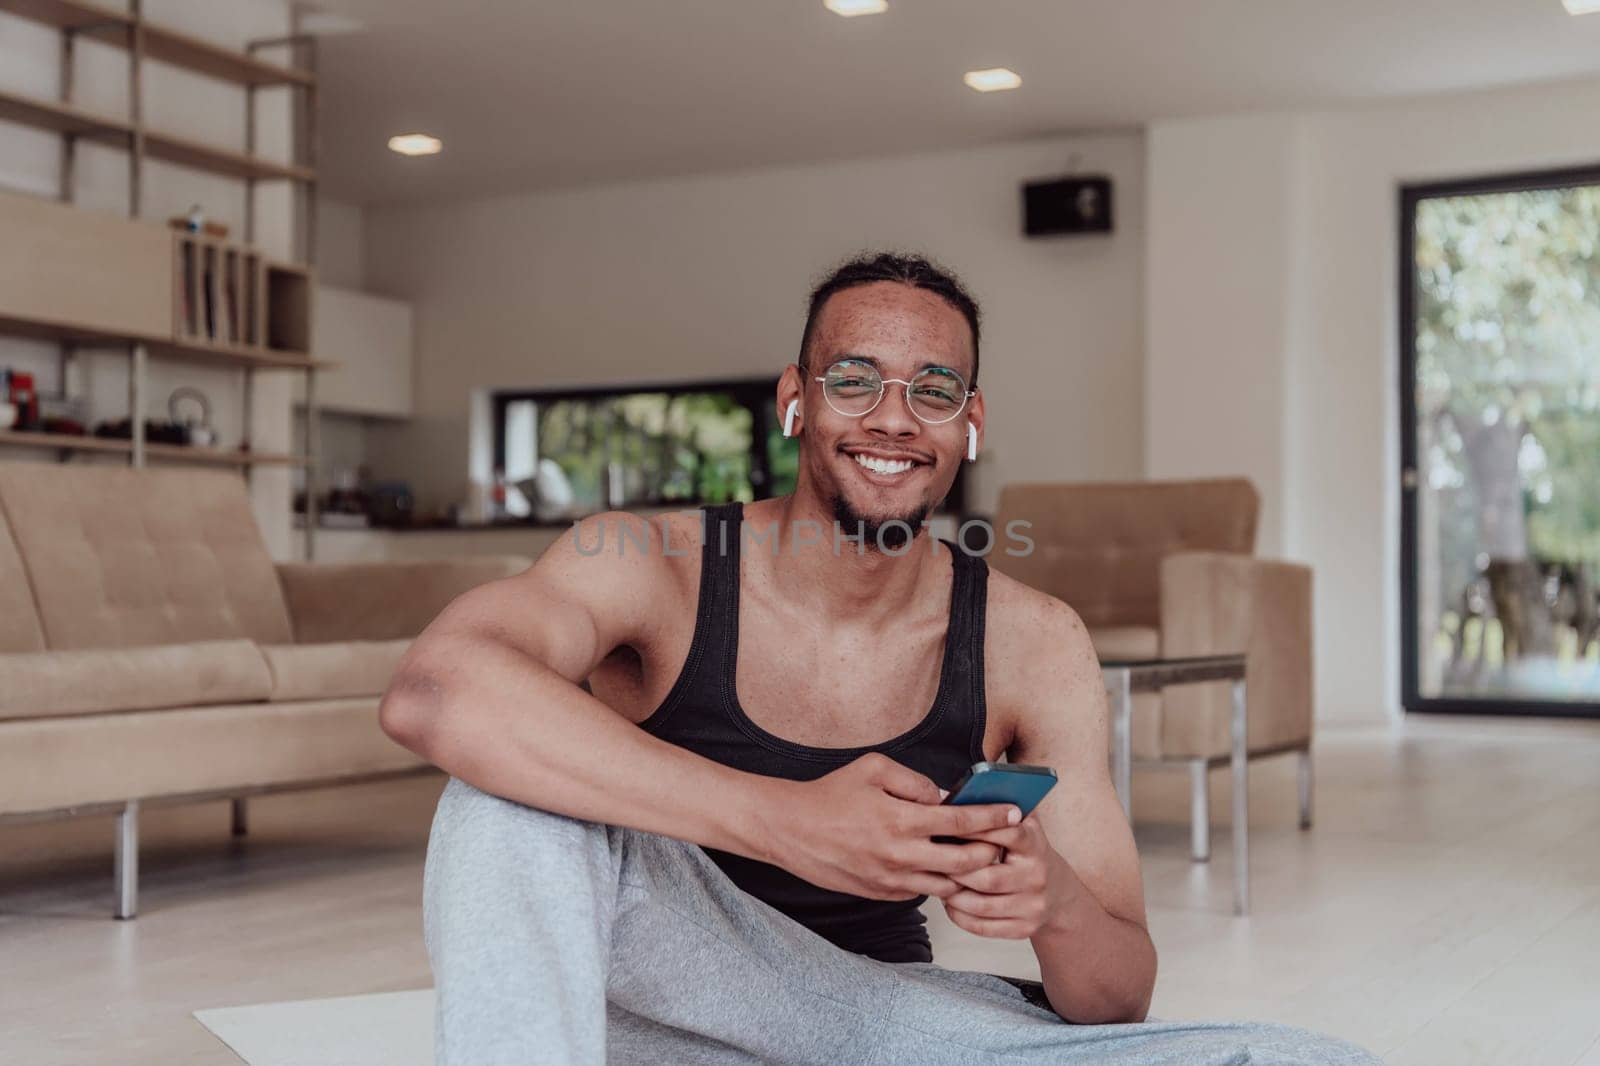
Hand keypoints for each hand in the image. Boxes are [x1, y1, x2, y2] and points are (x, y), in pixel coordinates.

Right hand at [755, 752, 1020, 901]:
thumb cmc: (831, 794)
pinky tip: (943, 867)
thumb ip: (914, 781)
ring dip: (967, 873)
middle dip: (991, 851)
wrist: (790, 830)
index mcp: (902, 821)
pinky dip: (938, 882)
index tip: (1016, 812)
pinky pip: (921, 892)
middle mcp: (901, 855)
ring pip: (947, 885)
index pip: (962, 823)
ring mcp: (891, 880)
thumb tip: (942, 797)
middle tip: (1003, 841)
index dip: (994, 818)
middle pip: (965, 863)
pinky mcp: (881, 894)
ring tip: (978, 857)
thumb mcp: (873, 768)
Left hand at [938, 815, 1076, 938]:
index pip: (1006, 833)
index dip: (975, 829)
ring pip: (982, 905)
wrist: (1058, 893)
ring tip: (939, 883)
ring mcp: (1032, 905)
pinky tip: (951, 904)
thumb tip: (957, 794)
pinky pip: (984, 927)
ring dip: (954, 895)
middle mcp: (1036, 876)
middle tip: (934, 862)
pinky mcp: (1024, 928)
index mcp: (1035, 844)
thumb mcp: (1025, 825)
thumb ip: (1000, 808)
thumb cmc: (1028, 853)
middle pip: (988, 877)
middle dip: (956, 870)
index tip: (948, 826)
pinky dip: (961, 916)